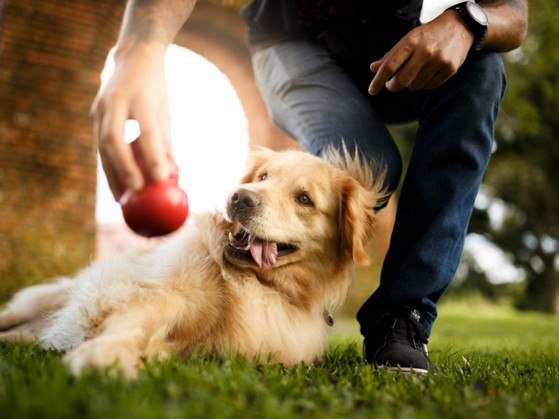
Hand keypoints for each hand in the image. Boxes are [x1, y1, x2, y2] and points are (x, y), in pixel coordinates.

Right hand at [91, 41, 175, 200]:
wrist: (132, 56)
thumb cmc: (155, 89)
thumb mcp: (164, 112)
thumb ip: (166, 143)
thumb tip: (173, 176)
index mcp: (140, 97)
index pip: (147, 131)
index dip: (153, 156)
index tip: (162, 180)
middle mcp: (116, 101)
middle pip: (114, 140)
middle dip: (124, 168)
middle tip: (137, 193)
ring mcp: (100, 106)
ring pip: (102, 145)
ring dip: (112, 174)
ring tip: (122, 200)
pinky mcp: (94, 113)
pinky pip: (99, 145)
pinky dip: (108, 167)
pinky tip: (117, 186)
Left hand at [368, 10, 474, 95]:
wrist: (460, 27)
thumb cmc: (429, 34)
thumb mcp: (408, 39)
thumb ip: (391, 55)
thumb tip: (373, 68)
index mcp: (411, 42)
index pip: (389, 65)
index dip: (378, 80)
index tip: (372, 90)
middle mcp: (425, 51)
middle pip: (402, 80)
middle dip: (393, 86)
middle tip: (391, 85)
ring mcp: (439, 61)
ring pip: (415, 85)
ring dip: (409, 84)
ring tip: (412, 75)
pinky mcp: (450, 69)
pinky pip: (429, 86)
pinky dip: (423, 84)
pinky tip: (424, 75)